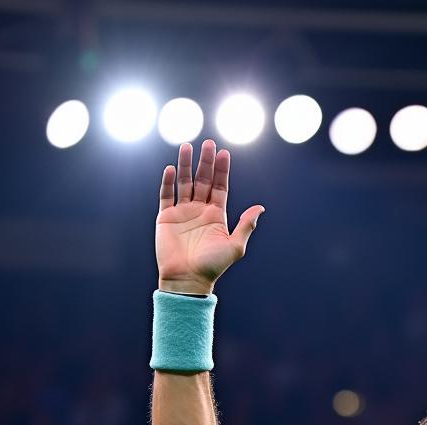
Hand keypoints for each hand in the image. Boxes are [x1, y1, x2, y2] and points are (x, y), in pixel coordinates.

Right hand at [156, 139, 263, 295]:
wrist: (188, 280)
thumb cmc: (212, 266)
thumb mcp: (235, 246)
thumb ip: (246, 225)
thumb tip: (260, 208)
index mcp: (216, 216)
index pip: (220, 187)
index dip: (222, 170)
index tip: (225, 153)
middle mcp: (199, 210)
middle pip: (203, 180)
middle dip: (206, 162)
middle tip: (209, 143)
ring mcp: (182, 212)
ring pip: (184, 182)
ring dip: (185, 165)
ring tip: (187, 146)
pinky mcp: (166, 217)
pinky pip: (166, 195)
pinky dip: (168, 182)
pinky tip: (171, 169)